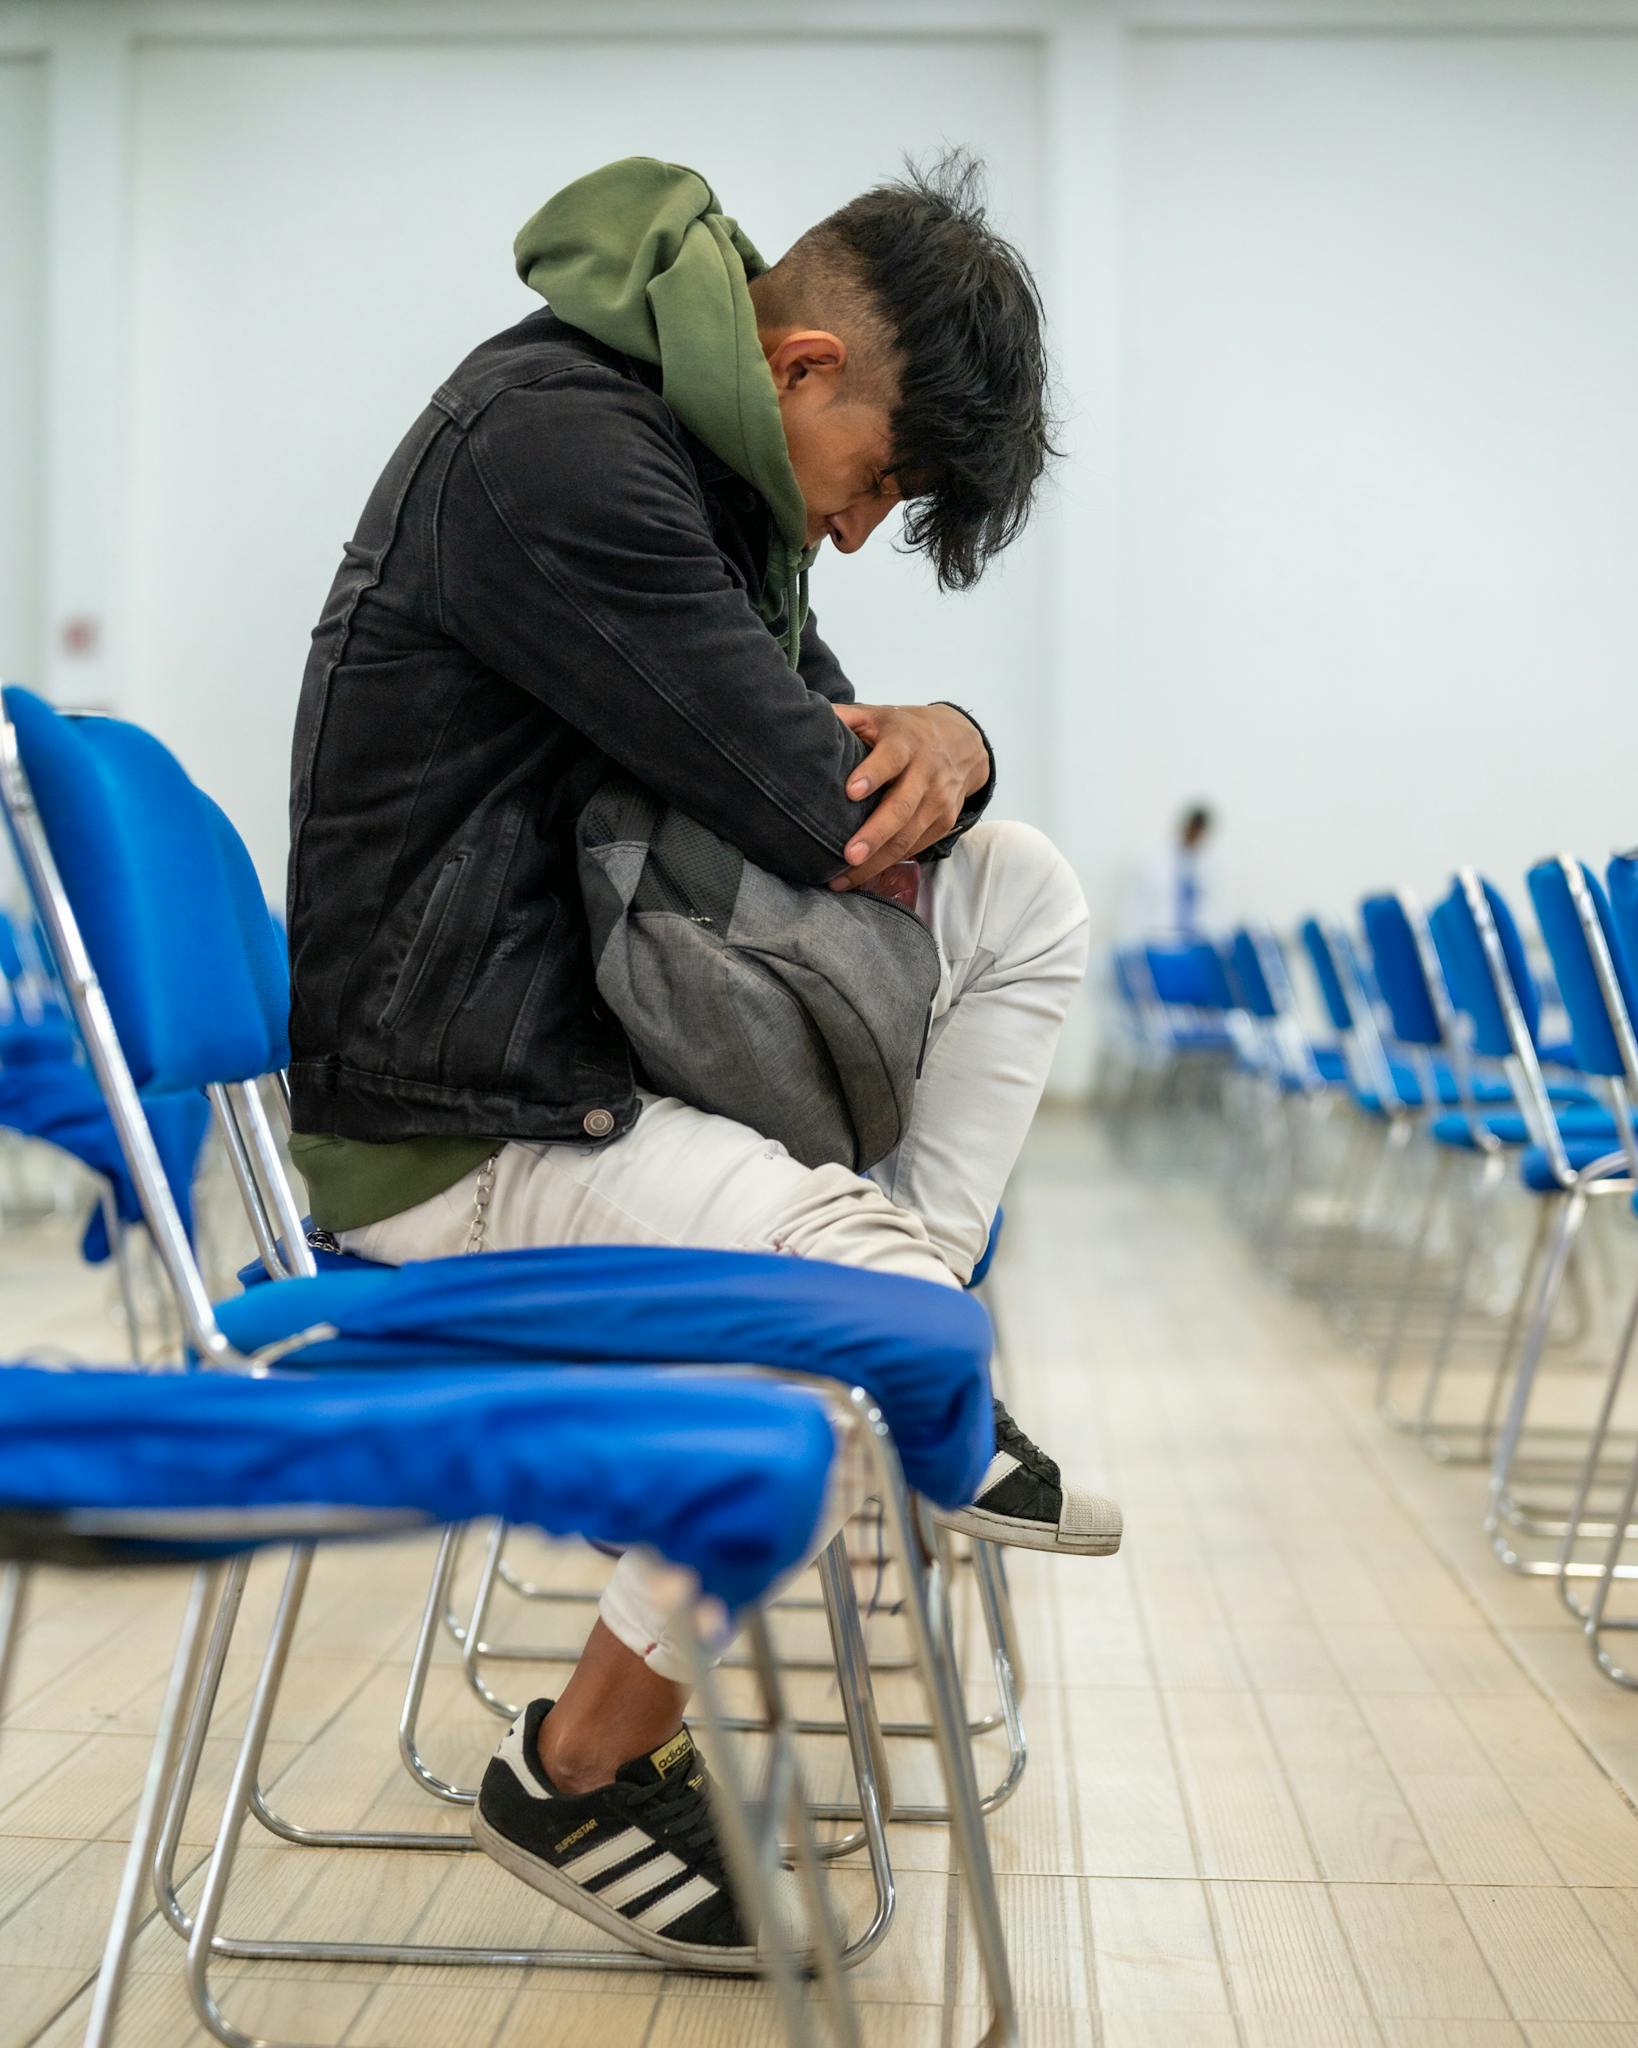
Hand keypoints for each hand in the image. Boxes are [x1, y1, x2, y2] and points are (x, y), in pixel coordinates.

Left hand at [828, 702, 988, 891]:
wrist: (962, 743)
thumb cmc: (906, 731)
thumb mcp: (880, 715)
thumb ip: (847, 716)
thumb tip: (807, 714)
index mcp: (906, 743)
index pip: (891, 758)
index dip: (872, 774)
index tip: (850, 792)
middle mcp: (926, 773)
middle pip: (901, 808)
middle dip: (874, 834)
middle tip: (848, 855)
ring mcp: (938, 801)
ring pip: (908, 836)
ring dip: (877, 861)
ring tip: (844, 879)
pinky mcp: (943, 822)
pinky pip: (915, 848)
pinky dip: (889, 864)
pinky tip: (862, 877)